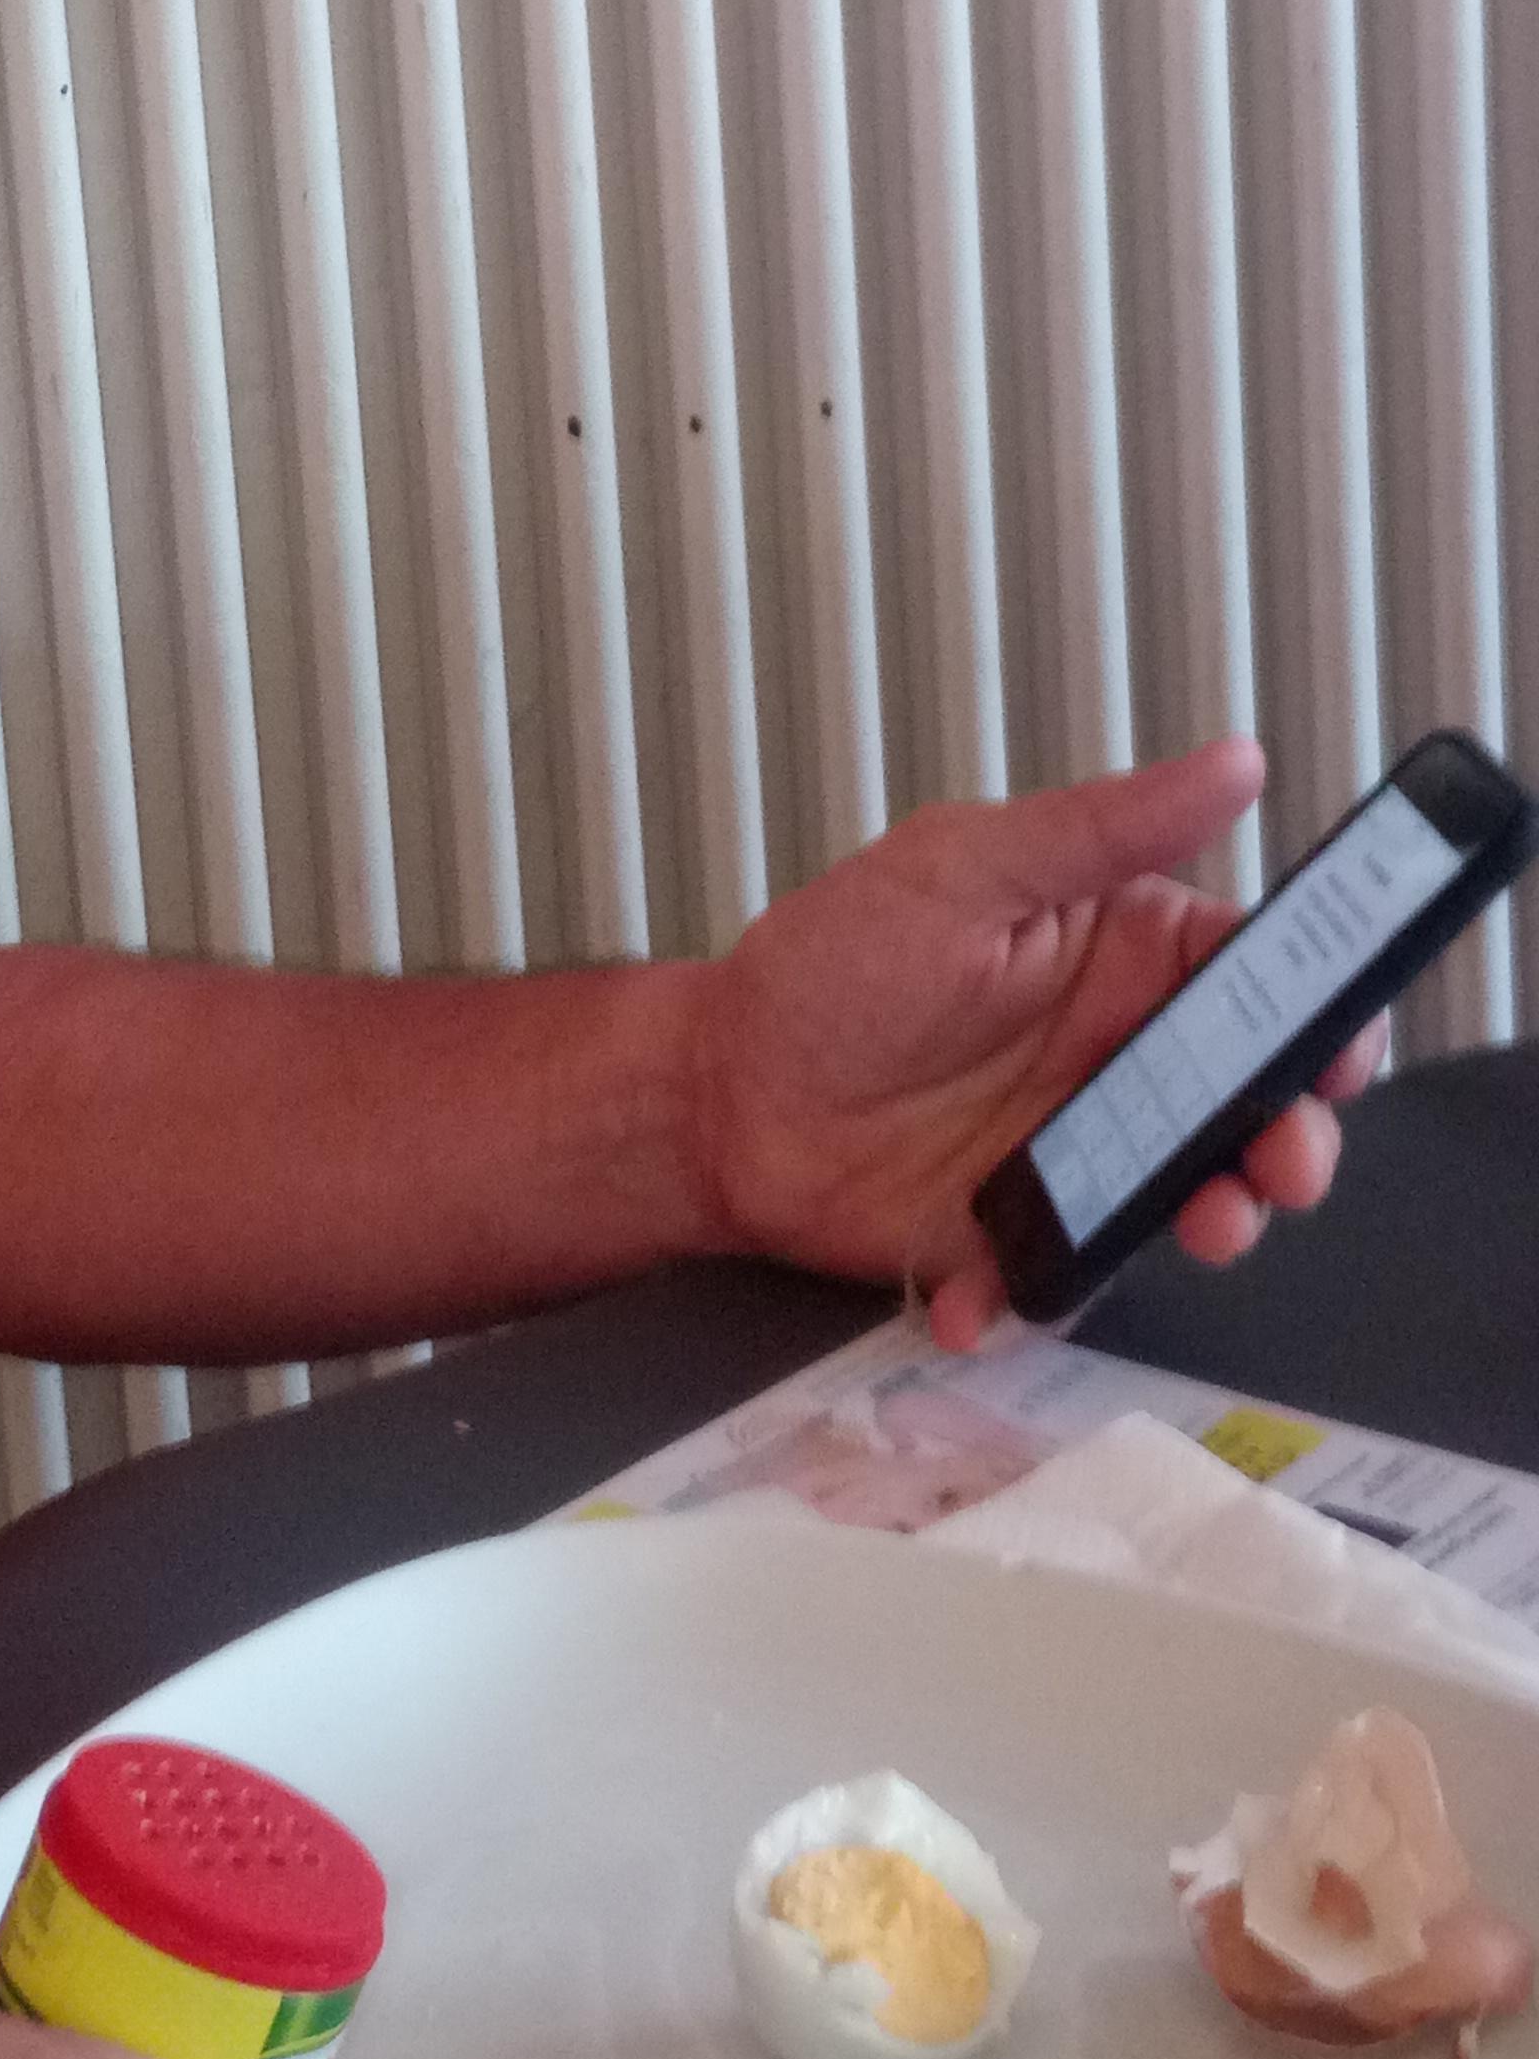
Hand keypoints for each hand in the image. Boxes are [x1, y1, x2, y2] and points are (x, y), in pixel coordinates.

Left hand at [687, 738, 1381, 1349]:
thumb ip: (1099, 830)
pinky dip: (1033, 1296)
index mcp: (1117, 956)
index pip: (1253, 981)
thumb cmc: (829, 965)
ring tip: (1199, 1226)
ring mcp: (1076, 1154)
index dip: (1317, 1018)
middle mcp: (1114, 1059)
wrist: (717, 1093)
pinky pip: (1061, 1277)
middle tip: (1281, 1162)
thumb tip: (1232, 762)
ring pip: (1188, 1194)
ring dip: (1213, 1218)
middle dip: (1289, 1137)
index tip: (1340, 1054)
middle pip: (1248, 1100)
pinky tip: (985, 1292)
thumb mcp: (961, 872)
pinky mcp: (1020, 1236)